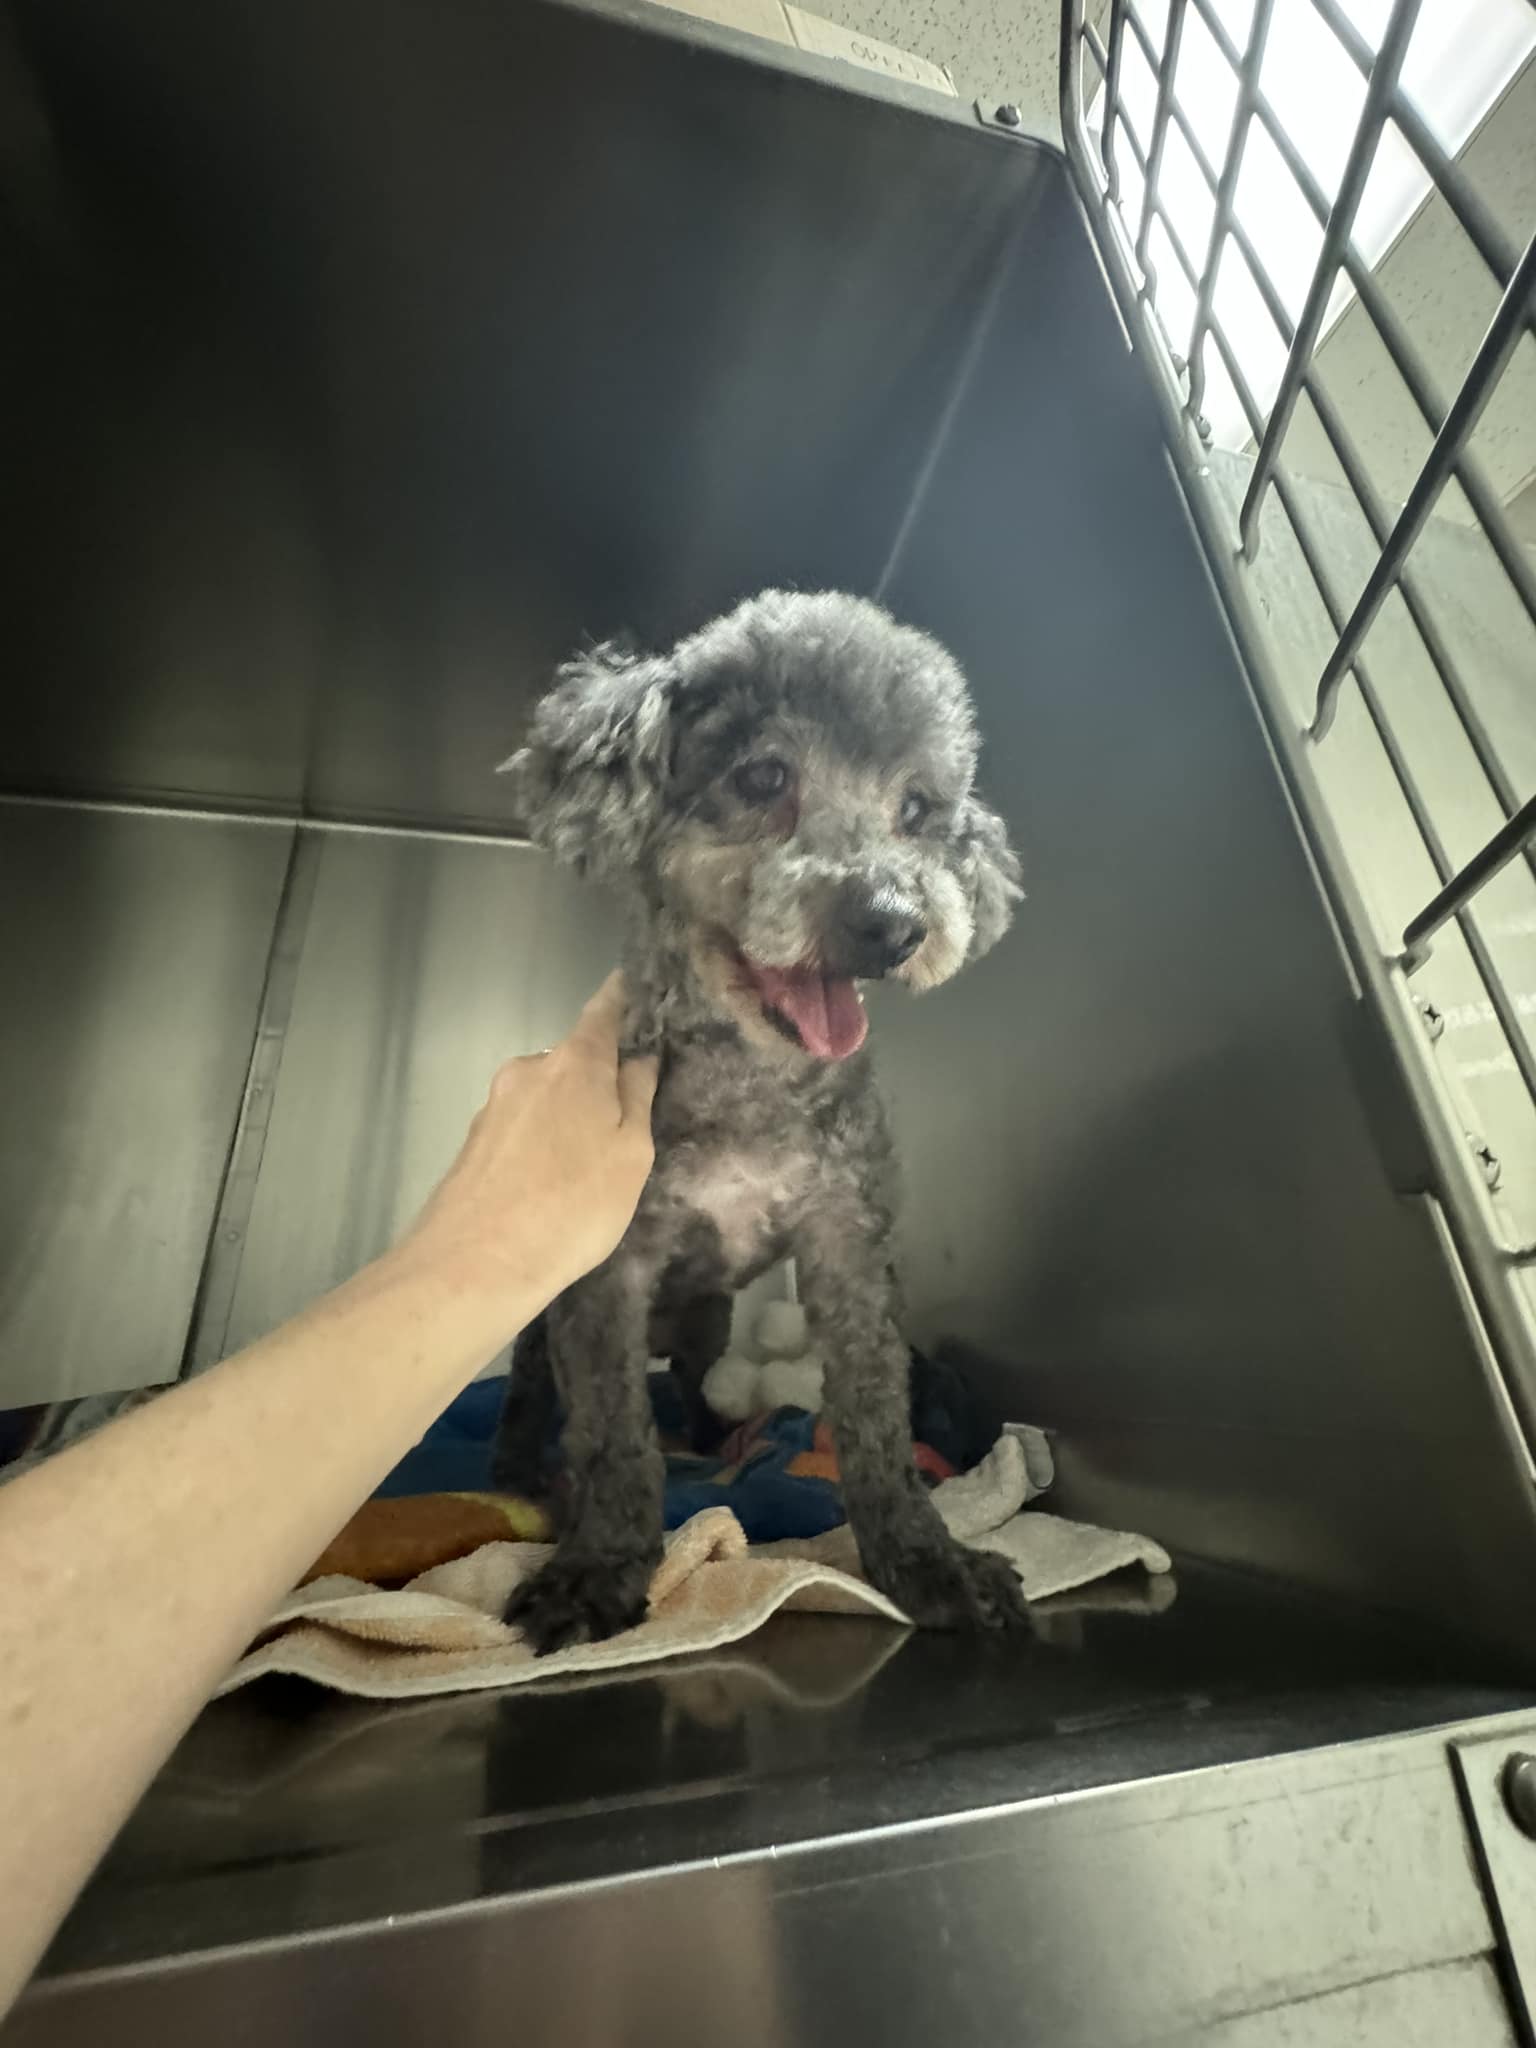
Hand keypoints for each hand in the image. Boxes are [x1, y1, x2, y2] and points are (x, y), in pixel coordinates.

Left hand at [398, 973, 656, 1327]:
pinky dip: (540, 1143)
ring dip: (567, 1116)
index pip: (604, 1010)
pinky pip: (521, 1128)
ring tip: (587, 1166)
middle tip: (626, 1122)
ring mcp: (494, 1105)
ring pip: (545, 1096)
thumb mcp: (631, 1154)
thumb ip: (637, 1097)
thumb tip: (640, 1056)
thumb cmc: (572, 1206)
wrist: (475, 1263)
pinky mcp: (473, 1142)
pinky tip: (549, 1185)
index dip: (626, 1000)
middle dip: (598, 1079)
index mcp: (574, 1062)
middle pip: (573, 1059)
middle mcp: (528, 1070)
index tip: (644, 996)